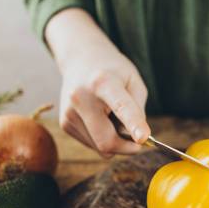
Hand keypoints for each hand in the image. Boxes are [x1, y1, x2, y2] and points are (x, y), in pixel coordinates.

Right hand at [46, 9, 150, 157]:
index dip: (134, 124)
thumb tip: (134, 140)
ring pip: (100, 148)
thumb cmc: (114, 72)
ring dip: (113, 141)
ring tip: (111, 116)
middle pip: (106, 141)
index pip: (121, 107)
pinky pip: (92, 145)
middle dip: (127, 148)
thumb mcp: (134, 82)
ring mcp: (69, 112)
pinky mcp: (65, 123)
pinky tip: (100, 118)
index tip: (144, 139)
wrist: (80, 59)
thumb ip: (138, 110)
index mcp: (103, 82)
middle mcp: (81, 97)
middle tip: (138, 141)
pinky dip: (101, 138)